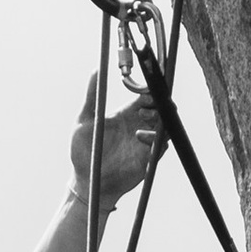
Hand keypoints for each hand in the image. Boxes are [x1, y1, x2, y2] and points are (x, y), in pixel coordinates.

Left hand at [66, 76, 162, 208]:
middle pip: (161, 109)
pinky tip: (140, 137)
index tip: (144, 92)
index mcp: (126, 114)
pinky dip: (155, 139)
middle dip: (158, 104)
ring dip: (159, 120)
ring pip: (165, 126)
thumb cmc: (84, 152)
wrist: (87, 182)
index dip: (150, 91)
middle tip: (145, 106)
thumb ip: (92, 95)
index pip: (146, 97)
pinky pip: (161, 146)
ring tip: (143, 119)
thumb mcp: (84, 120)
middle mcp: (138, 126)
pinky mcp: (148, 159)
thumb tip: (96, 69)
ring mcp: (144, 143)